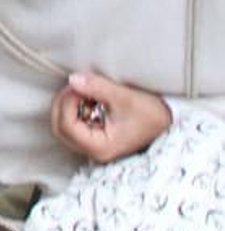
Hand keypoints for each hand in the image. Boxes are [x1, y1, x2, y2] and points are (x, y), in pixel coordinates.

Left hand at [50, 70, 171, 162]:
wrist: (169, 123)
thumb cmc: (151, 113)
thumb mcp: (124, 97)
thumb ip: (97, 88)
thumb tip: (72, 79)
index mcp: (99, 147)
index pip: (66, 125)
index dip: (67, 101)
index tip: (78, 84)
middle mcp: (93, 151)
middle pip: (59, 128)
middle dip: (63, 103)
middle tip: (76, 85)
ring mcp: (93, 145)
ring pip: (63, 126)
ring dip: (68, 105)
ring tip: (85, 90)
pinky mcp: (94, 138)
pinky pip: (73, 124)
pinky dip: (75, 108)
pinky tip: (89, 97)